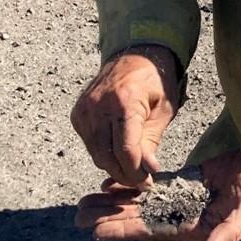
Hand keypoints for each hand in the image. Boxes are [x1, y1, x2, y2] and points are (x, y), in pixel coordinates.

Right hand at [70, 45, 180, 184]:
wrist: (136, 56)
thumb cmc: (155, 82)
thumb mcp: (163, 110)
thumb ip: (151, 142)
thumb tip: (147, 171)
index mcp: (124, 103)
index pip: (126, 151)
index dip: (137, 173)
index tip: (148, 184)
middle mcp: (99, 106)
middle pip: (107, 157)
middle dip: (125, 175)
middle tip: (141, 183)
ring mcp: (84, 110)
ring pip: (96, 154)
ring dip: (114, 167)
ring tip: (132, 170)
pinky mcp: (77, 113)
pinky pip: (89, 144)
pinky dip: (103, 153)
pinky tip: (118, 154)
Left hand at [75, 151, 240, 240]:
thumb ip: (227, 236)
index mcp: (188, 229)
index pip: (148, 232)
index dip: (122, 232)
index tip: (95, 232)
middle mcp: (177, 217)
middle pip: (136, 218)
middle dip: (108, 217)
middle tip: (77, 216)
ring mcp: (177, 200)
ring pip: (138, 202)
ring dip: (113, 202)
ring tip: (85, 201)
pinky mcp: (181, 183)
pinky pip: (151, 186)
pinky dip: (131, 186)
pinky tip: (110, 184)